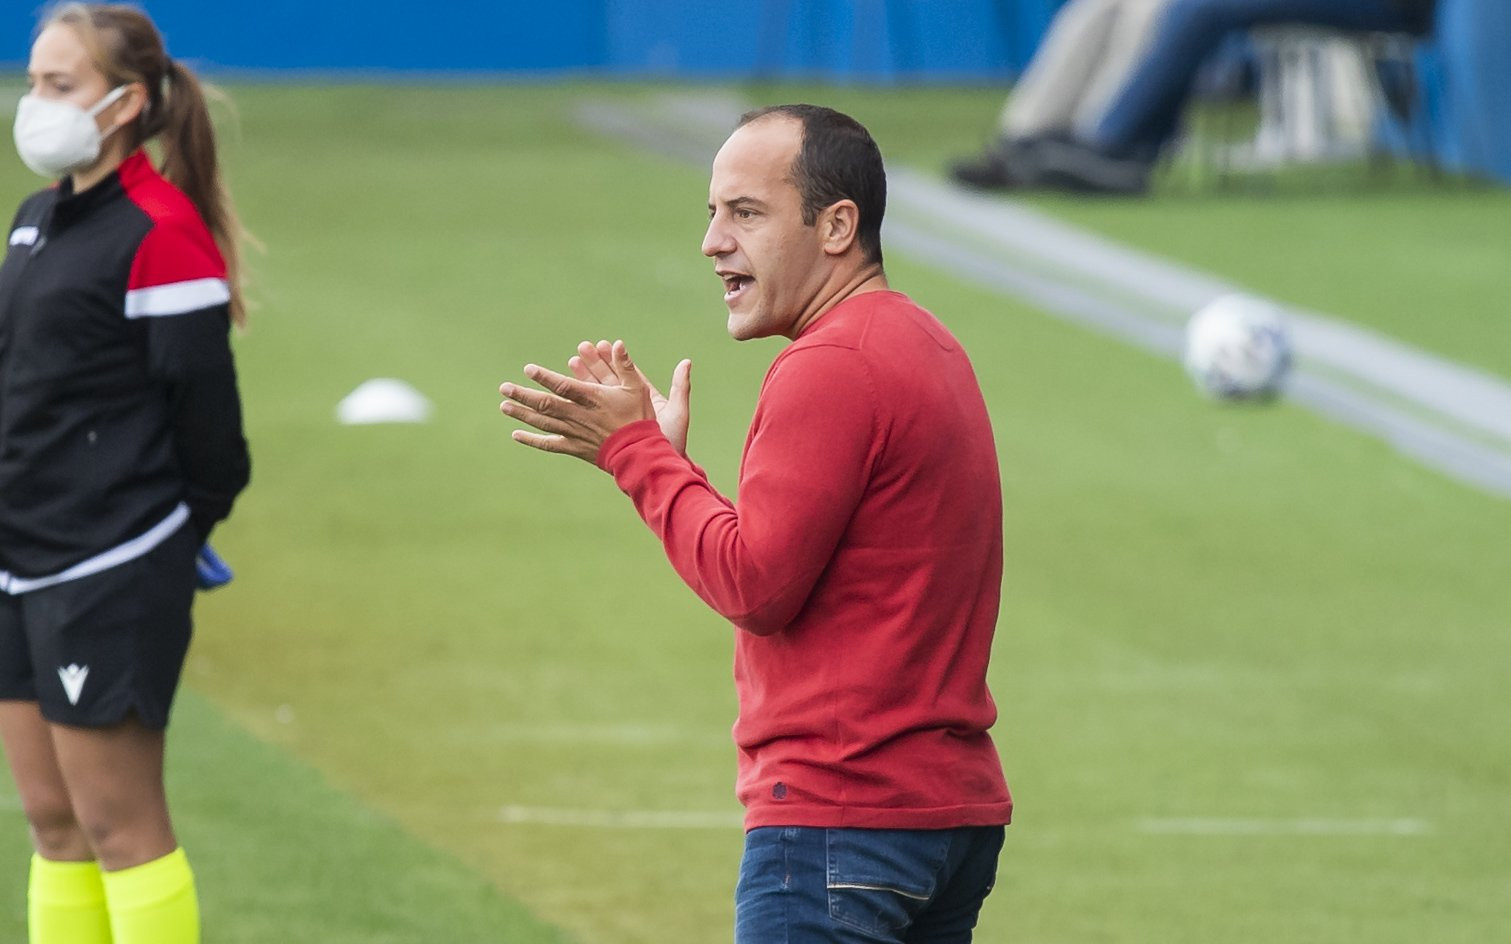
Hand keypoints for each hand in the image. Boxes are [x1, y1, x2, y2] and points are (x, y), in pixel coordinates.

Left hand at [499, 340, 657, 462]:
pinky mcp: (575, 448)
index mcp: (592, 399)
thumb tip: (618, 343)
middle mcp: (579, 416)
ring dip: (522, 414)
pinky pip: (549, 444)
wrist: (639, 453)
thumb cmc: (639, 419)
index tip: (528, 369)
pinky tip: (516, 435)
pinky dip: (532, 440)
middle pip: (546, 404)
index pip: (563, 386)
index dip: (545, 377)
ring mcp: (575, 433)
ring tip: (504, 406)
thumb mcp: (636, 388)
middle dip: (523, 395)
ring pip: (543, 423)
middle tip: (504, 388)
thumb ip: (625, 365)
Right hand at [570, 339, 691, 456]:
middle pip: (608, 382)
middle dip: (594, 365)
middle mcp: (628, 408)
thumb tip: (686, 362)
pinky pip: (591, 415)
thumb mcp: (677, 412)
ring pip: (597, 396)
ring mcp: (615, 420)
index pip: (627, 375)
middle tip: (580, 349)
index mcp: (644, 400)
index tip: (602, 344)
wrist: (660, 469)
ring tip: (571, 363)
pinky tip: (563, 397)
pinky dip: (578, 406)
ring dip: (583, 380)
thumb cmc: (672, 443)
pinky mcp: (604, 433)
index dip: (614, 359)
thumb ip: (681, 387)